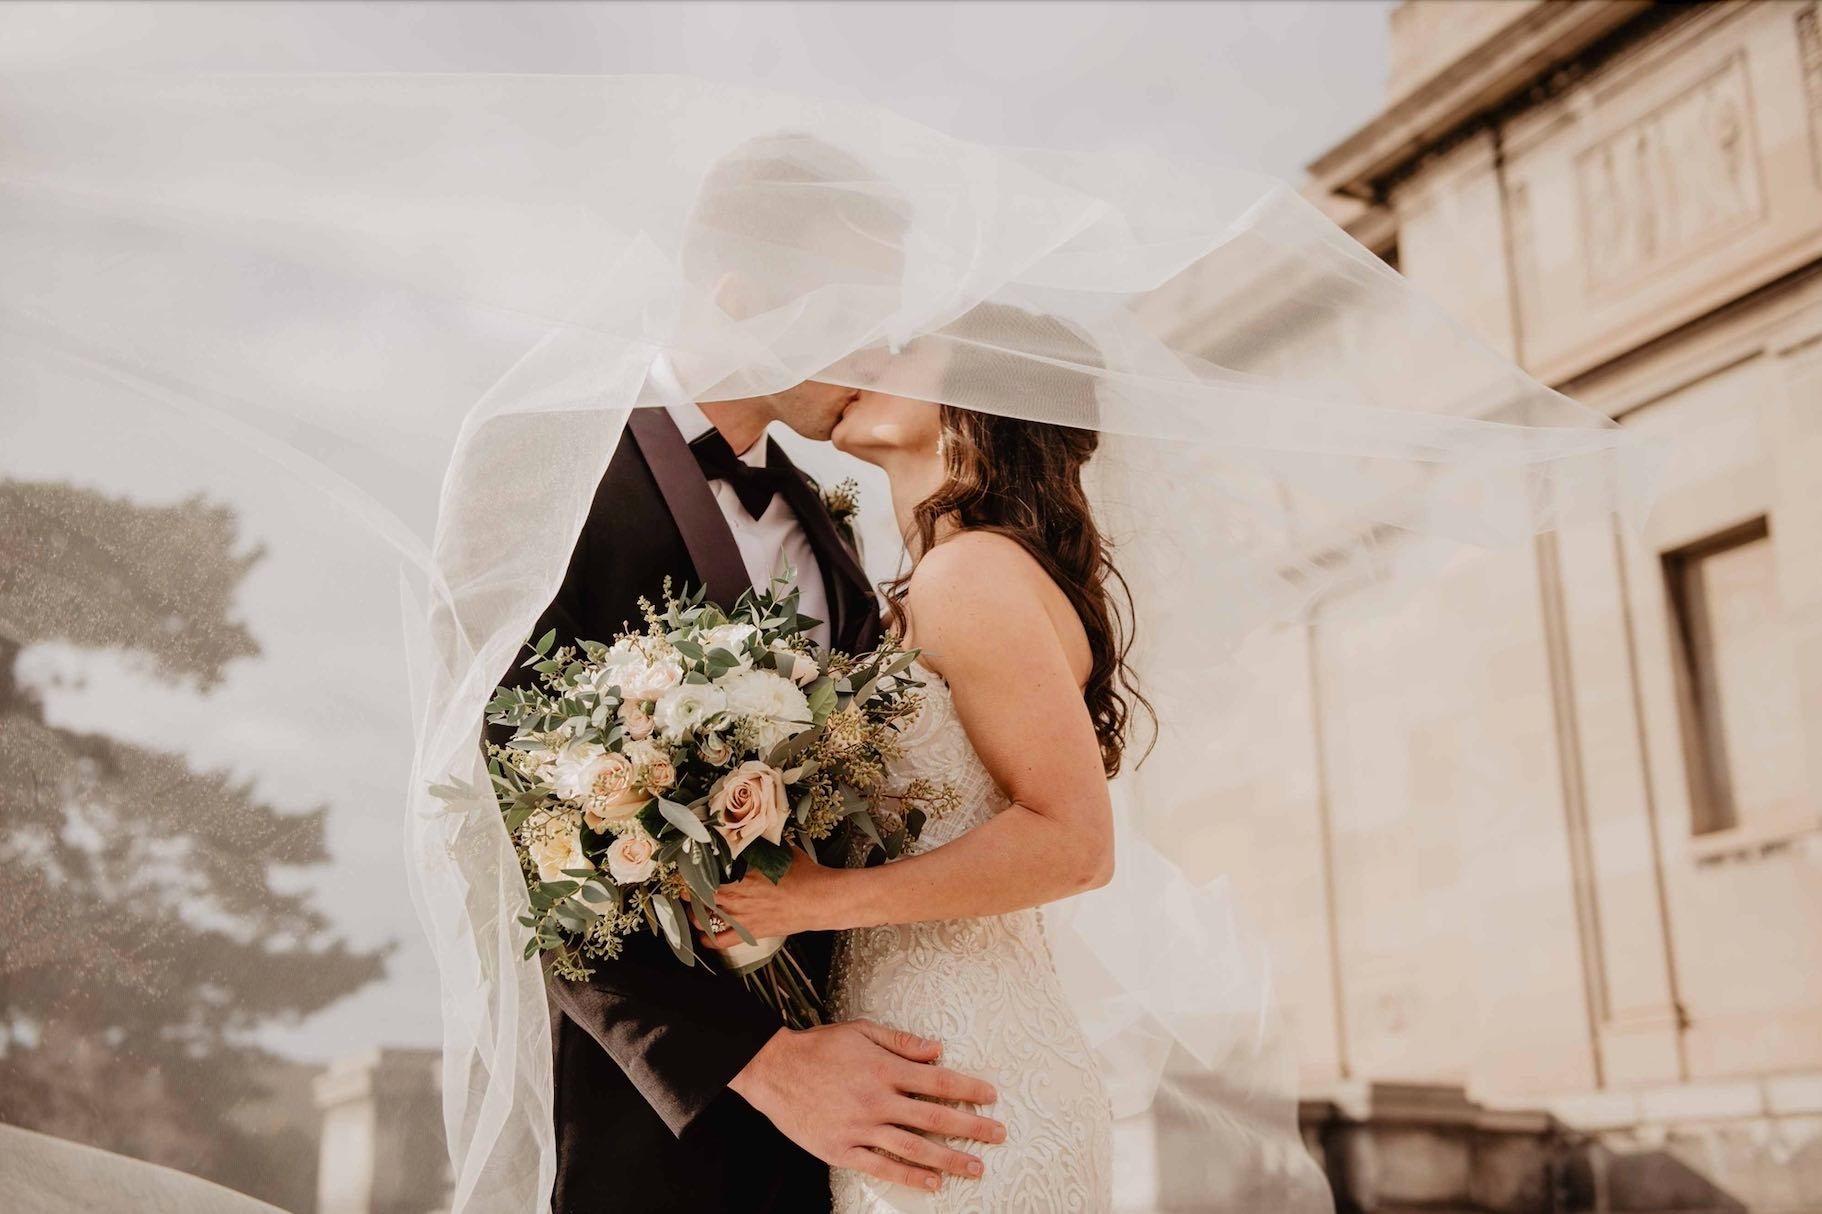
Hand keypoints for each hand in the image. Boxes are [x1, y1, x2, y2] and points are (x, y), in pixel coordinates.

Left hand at [693, 847, 847, 946]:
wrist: (820, 901)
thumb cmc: (805, 874)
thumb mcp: (783, 851)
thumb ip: (765, 845)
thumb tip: (756, 833)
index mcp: (744, 875)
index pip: (708, 874)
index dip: (692, 872)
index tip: (686, 868)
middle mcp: (739, 897)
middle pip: (701, 896)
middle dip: (688, 891)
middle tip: (684, 886)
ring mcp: (743, 917)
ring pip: (706, 919)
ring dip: (694, 913)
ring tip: (691, 907)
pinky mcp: (751, 932)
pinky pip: (722, 941)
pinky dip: (708, 939)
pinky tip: (703, 935)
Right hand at [729, 1020, 1004, 1191]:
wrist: (774, 1071)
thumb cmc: (819, 1047)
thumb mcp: (861, 1031)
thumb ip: (901, 1041)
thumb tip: (938, 1050)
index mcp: (884, 1069)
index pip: (937, 1081)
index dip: (968, 1089)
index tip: (991, 1096)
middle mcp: (877, 1100)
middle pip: (934, 1118)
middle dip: (971, 1127)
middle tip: (998, 1135)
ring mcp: (860, 1128)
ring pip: (914, 1148)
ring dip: (949, 1159)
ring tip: (976, 1167)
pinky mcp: (842, 1150)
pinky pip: (882, 1167)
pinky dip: (909, 1176)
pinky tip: (933, 1183)